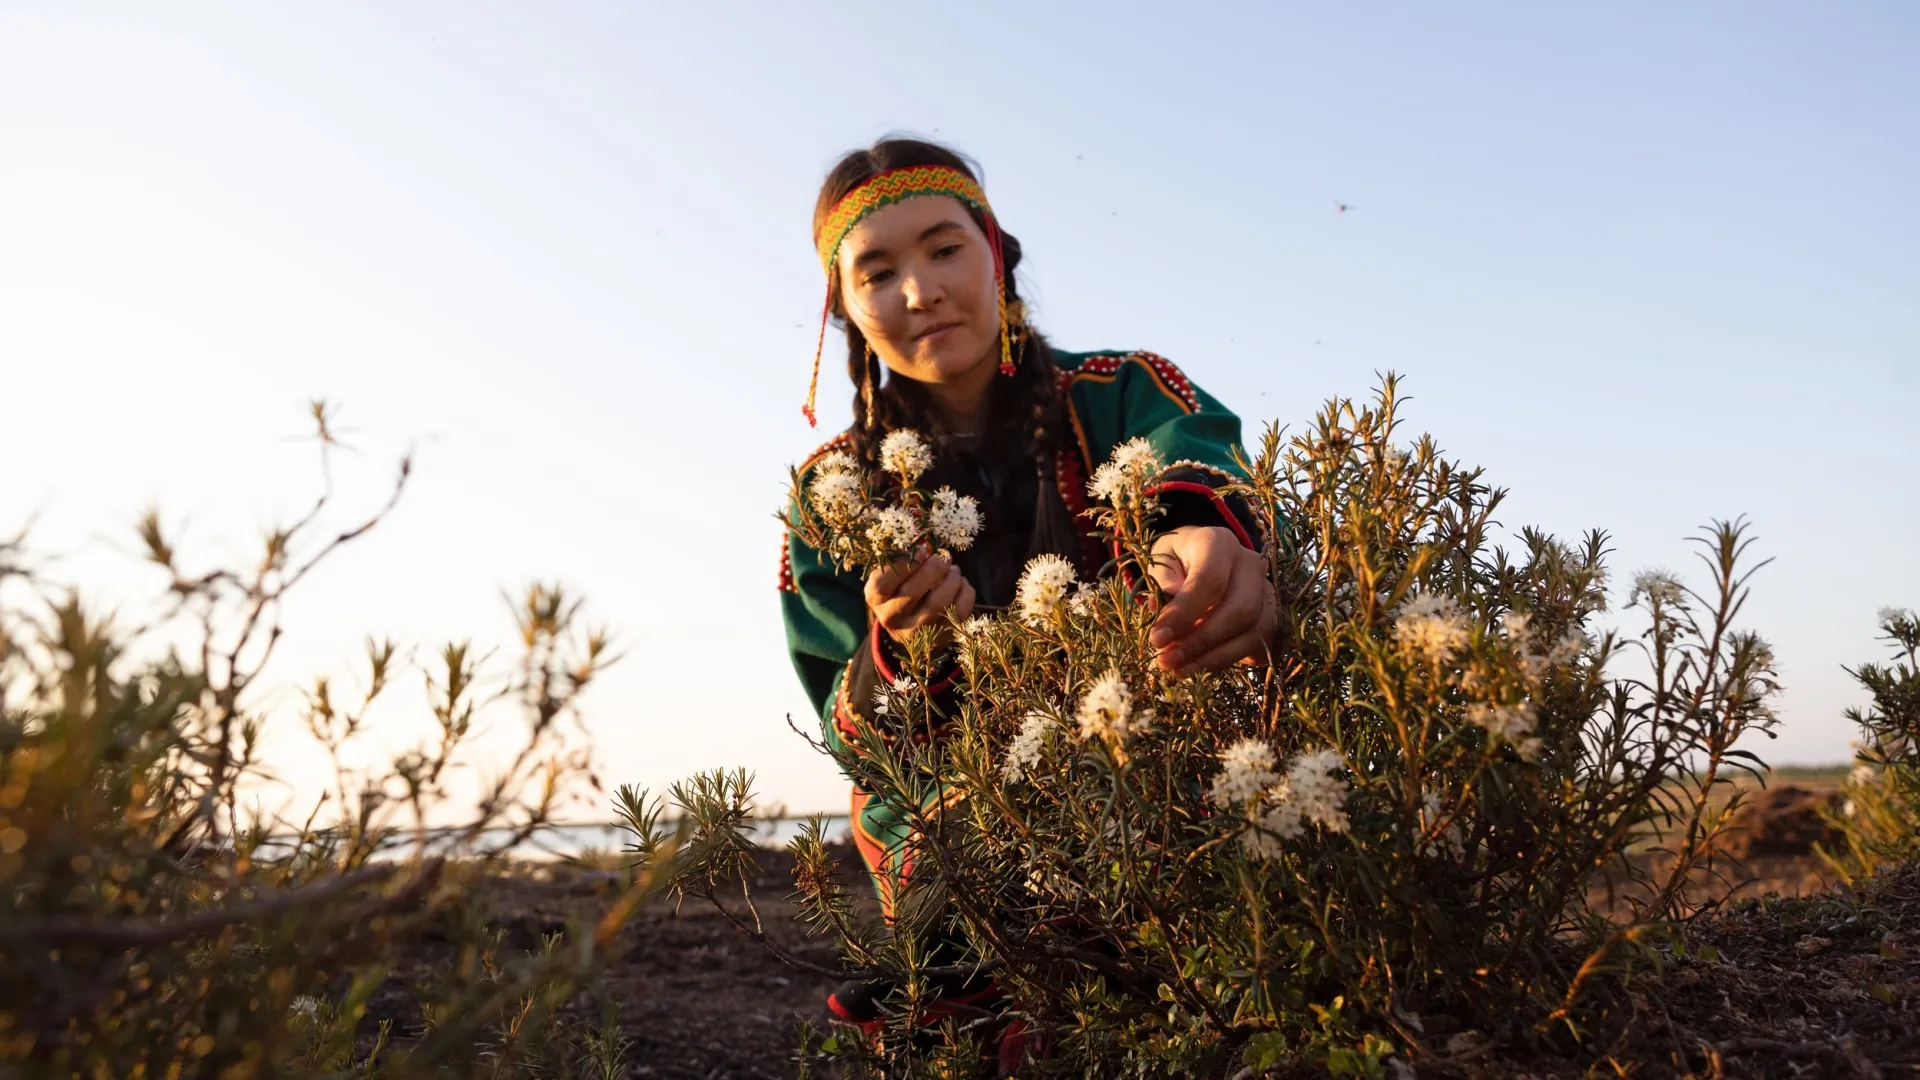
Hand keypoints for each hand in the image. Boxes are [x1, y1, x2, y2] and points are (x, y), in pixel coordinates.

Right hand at [865, 552, 976, 645]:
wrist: (907, 624)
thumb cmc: (898, 588)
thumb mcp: (891, 573)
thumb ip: (903, 558)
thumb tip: (927, 544)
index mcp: (875, 598)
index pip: (884, 582)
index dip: (905, 564)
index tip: (922, 551)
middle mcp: (890, 618)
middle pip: (913, 592)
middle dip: (934, 568)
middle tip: (943, 558)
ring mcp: (915, 632)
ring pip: (939, 603)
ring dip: (952, 579)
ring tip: (953, 570)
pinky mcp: (938, 638)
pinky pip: (958, 612)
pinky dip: (965, 593)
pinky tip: (960, 584)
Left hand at [1147, 525, 1275, 675]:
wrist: (1200, 557)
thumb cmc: (1177, 560)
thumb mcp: (1160, 561)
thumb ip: (1162, 583)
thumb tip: (1168, 612)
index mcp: (1219, 543)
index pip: (1210, 580)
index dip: (1184, 614)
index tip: (1158, 640)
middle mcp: (1251, 564)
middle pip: (1240, 610)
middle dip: (1202, 642)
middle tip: (1168, 661)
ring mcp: (1267, 590)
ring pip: (1254, 632)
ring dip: (1215, 658)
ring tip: (1180, 670)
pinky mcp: (1272, 614)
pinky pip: (1260, 645)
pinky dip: (1231, 660)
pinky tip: (1202, 666)